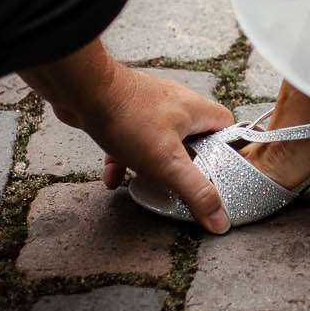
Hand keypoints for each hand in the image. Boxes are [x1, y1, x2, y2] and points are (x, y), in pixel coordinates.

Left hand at [88, 72, 236, 230]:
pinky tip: (112, 177)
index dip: (227, 151)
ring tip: (145, 183)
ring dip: (151, 165)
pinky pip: (130, 140)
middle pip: (192, 138)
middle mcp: (175, 104)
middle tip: (180, 183)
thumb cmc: (128, 117)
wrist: (82, 91)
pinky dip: (123, 160)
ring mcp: (148, 107)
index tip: (220, 174)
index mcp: (195, 110)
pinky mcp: (124, 112)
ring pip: (159, 142)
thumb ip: (196, 192)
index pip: (225, 127)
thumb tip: (219, 219)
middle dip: (184, 164)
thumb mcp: (169, 163)